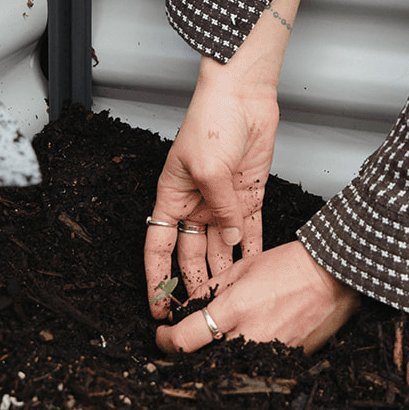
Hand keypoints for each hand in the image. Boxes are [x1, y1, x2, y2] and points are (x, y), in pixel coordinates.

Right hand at [144, 71, 276, 318]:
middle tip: (198, 314)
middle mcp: (196, 203)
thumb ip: (220, 209)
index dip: (156, 277)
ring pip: (220, 248)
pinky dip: (250, 252)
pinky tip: (253, 273)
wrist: (244, 95)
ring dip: (223, 273)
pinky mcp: (248, 196)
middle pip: (190, 253)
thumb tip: (230, 240)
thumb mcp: (209, 168)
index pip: (158, 245)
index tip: (156, 304)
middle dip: (193, 283)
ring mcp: (222, 202)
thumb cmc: (212, 118)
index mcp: (172, 195)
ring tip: (227, 302)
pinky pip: (248, 232)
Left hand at [156, 241, 360, 353]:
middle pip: (203, 360)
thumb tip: (187, 307)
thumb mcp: (243, 269)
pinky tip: (245, 344)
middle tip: (186, 342)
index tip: (162, 336)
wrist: (334, 277)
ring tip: (216, 343)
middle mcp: (250, 336)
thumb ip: (210, 289)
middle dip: (189, 353)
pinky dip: (243, 359)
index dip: (165, 341)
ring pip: (227, 367)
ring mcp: (269, 352)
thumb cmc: (291, 266)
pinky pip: (254, 367)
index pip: (184, 339)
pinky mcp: (286, 361)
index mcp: (234, 309)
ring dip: (215, 358)